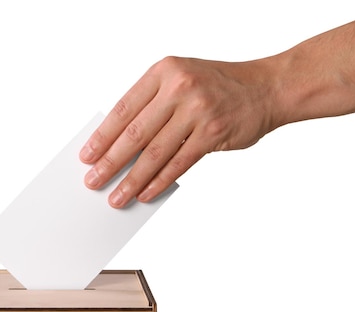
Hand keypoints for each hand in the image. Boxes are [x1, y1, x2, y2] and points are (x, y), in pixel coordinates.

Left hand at [79, 56, 276, 207]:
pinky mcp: (213, 133)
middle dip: (110, 162)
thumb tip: (118, 144)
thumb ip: (152, 105)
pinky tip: (145, 193)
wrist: (266, 87)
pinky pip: (179, 163)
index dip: (102, 136)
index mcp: (163, 72)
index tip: (87, 156)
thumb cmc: (217, 86)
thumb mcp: (180, 79)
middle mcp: (179, 88)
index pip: (123, 109)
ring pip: (155, 153)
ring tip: (117, 196)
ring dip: (132, 179)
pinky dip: (159, 182)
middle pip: (134, 134)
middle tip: (93, 181)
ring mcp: (198, 111)